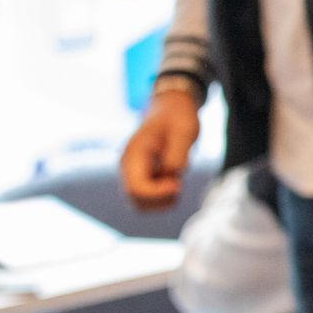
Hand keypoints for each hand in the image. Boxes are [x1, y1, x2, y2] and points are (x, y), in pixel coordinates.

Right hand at [119, 90, 199, 210]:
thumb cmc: (178, 117)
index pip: (137, 188)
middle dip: (161, 199)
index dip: (158, 194)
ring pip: (141, 204)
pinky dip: (163, 197)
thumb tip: (171, 175)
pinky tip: (174, 181)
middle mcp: (128, 167)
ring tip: (177, 180)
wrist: (171, 108)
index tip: (177, 185)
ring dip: (162, 200)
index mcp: (134, 154)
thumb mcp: (184, 131)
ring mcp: (132, 173)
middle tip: (179, 182)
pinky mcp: (141, 177)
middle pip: (136, 200)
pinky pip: (148, 199)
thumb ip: (178, 154)